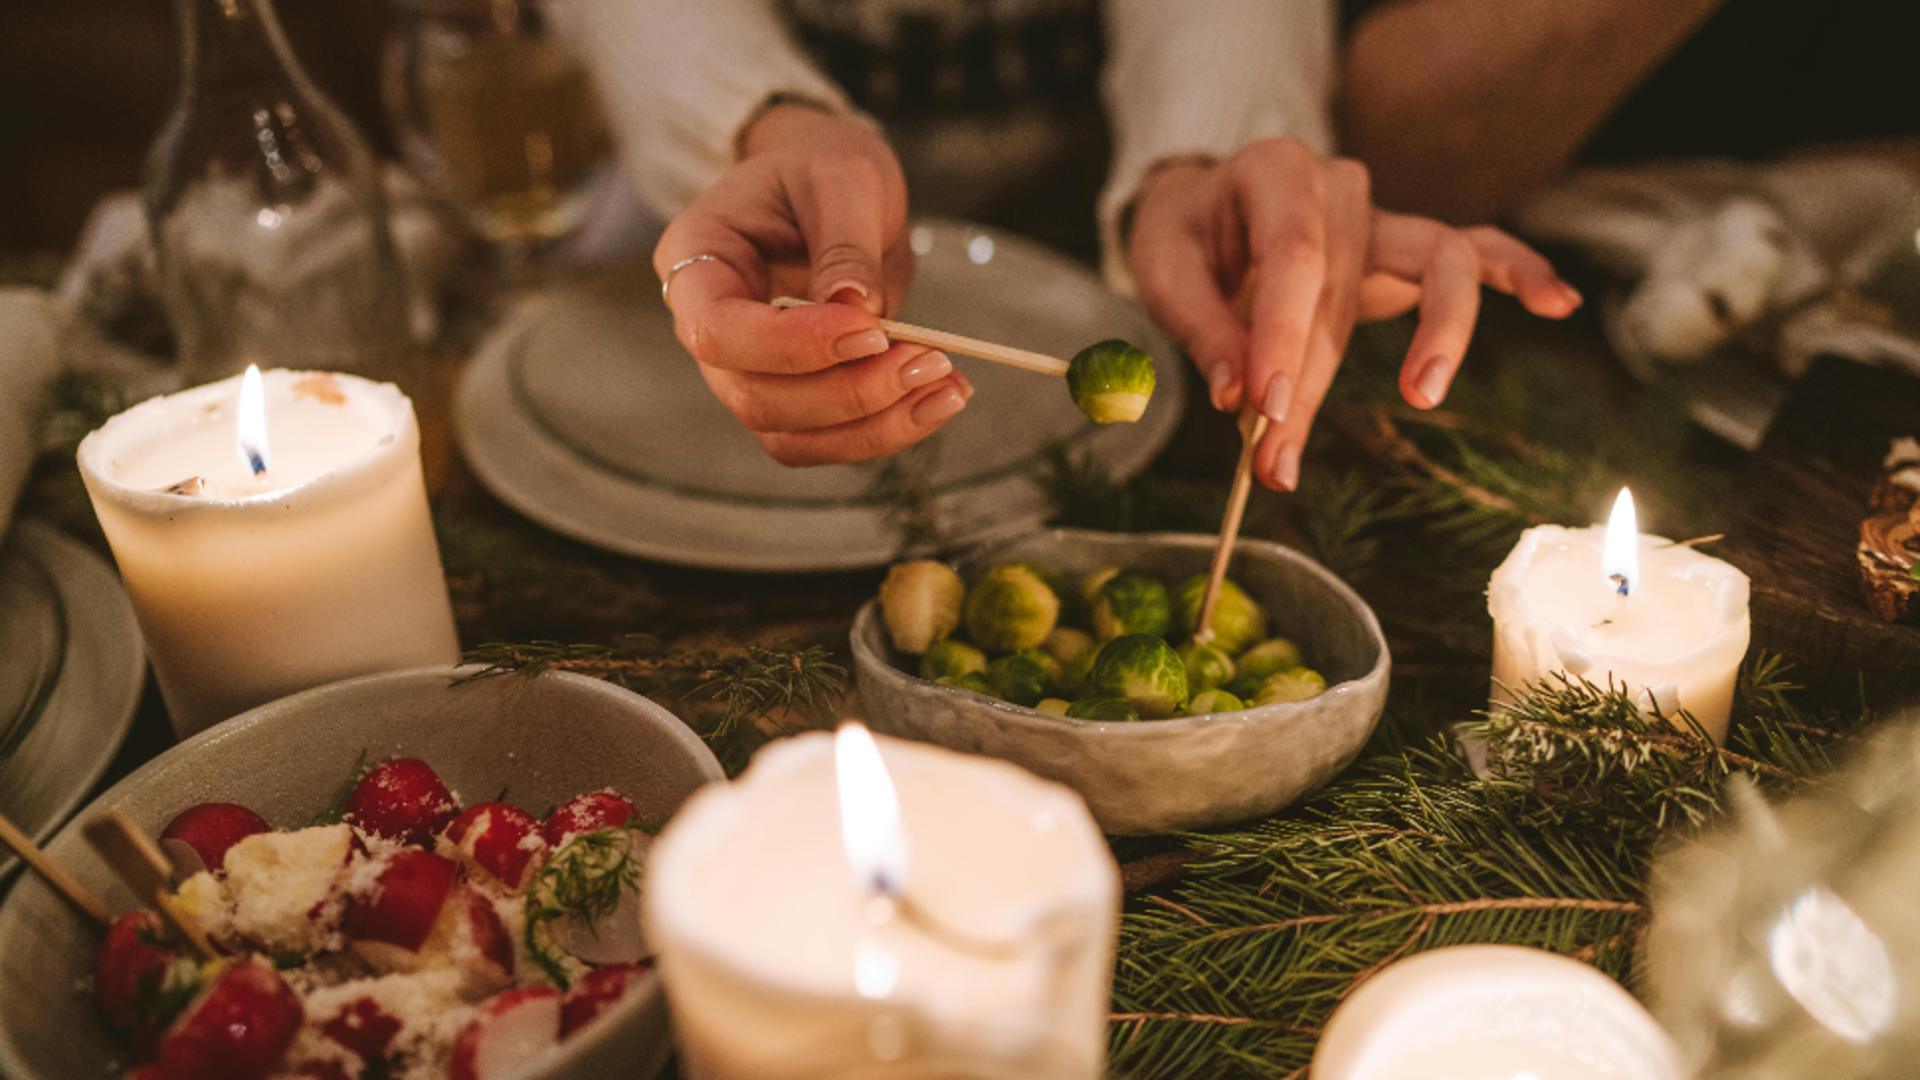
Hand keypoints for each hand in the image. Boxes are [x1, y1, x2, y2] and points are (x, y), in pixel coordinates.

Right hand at [654, 104, 970, 465]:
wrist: (830, 189)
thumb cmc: (821, 167)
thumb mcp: (842, 176)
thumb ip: (845, 242)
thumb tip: (859, 308)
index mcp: (696, 259)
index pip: (717, 330)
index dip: (790, 346)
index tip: (871, 330)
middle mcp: (708, 327)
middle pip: (755, 396)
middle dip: (847, 392)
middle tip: (928, 361)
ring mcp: (745, 370)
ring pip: (790, 435)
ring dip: (872, 425)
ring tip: (946, 386)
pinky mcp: (790, 397)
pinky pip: (825, 440)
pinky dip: (884, 430)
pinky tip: (938, 399)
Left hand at [1126, 138, 1580, 489]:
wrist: (1207, 207)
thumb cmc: (1186, 238)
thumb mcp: (1164, 271)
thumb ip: (1203, 330)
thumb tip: (1240, 397)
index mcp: (1274, 172)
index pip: (1294, 259)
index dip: (1282, 337)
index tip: (1264, 410)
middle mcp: (1340, 184)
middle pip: (1344, 290)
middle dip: (1311, 382)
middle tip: (1275, 463)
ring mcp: (1384, 214)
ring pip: (1433, 268)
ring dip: (1437, 333)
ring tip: (1425, 392)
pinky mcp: (1409, 247)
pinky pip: (1477, 250)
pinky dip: (1518, 272)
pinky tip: (1557, 303)